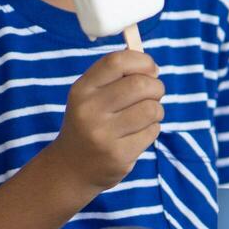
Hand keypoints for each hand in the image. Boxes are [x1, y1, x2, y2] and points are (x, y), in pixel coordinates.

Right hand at [50, 48, 164, 193]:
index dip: (141, 61)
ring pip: (151, 109)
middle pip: (140, 84)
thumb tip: (152, 68)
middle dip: (156, 86)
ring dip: (157, 110)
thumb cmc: (88, 123)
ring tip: (146, 115)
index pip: (116, 62)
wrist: (71, 168)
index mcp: (81, 90)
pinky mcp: (119, 155)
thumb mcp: (89, 96)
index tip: (150, 68)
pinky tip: (138, 133)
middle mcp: (90, 110)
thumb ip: (115, 77)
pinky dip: (152, 129)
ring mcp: (104, 135)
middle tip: (154, 93)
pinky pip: (152, 131)